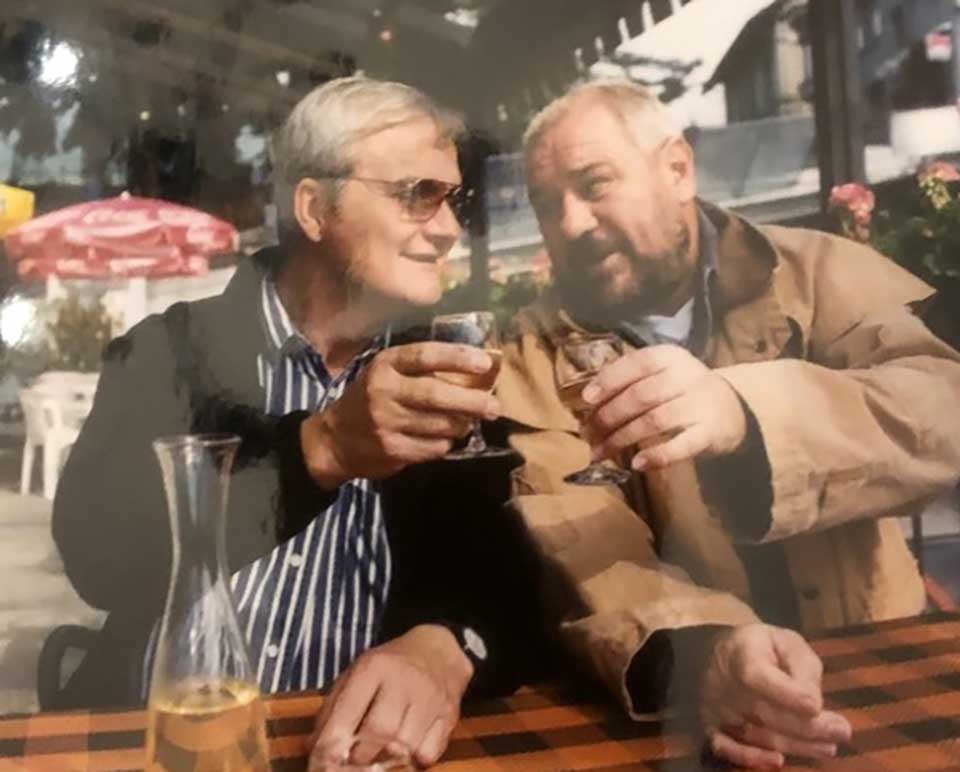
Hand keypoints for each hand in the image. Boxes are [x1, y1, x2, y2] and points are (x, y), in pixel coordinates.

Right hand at [302, 342, 499, 486]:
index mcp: (385, 365)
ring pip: (440, 424)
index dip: (458, 357)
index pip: (426, 355)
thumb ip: (421, 371)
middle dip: (471, 400)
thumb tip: (476, 372)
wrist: (334, 440)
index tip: (485, 362)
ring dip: (462, 424)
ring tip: (469, 422)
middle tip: (494, 406)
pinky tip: (444, 438)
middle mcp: (383, 391)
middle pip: (436, 394)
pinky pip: (434, 447)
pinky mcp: (392, 449)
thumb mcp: (387, 375)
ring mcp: (386, 422)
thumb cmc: (370, 399)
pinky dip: (446, 443)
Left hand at [308, 625, 472, 768]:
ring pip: (406, 745)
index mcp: (374, 667)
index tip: (322, 762)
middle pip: (381, 730)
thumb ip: (333, 710)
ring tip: (377, 758)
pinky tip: (405, 752)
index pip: (349, 710)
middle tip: (353, 760)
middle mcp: (405, 680)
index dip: (332, 743)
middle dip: (361, 755)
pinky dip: (413, 760)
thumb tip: (313, 749)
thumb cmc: (389, 667)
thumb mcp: (356, 674)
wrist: (438, 650)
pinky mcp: (449, 715)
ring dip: (386, 760)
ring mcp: (431, 698)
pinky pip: (430, 752)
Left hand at [580, 344, 746, 469]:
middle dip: (608, 417)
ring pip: (654, 420)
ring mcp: (700, 404)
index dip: (609, 380)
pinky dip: (656, 455)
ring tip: (600, 452)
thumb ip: (629, 380)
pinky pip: (681, 445)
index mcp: (670, 357)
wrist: (732, 409)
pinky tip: (636, 464)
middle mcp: (686, 376)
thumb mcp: (660, 375)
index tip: (586, 400)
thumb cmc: (681, 392)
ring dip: (622, 439)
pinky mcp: (711, 432)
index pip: (636, 363)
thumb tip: (588, 398)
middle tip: (588, 434)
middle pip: (640, 396)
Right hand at [700, 624, 851, 768]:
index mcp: (741, 654)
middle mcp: (723, 683)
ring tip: (829, 747)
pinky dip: (750, 758)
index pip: (759, 677)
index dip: (788, 694)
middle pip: (764, 712)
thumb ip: (803, 667)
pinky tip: (778, 762)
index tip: (817, 706)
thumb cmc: (763, 647)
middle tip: (842, 731)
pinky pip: (725, 748)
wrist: (721, 653)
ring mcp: (715, 707)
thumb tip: (813, 703)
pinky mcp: (710, 725)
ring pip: (755, 733)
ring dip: (795, 745)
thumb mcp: (787, 642)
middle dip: (807, 726)